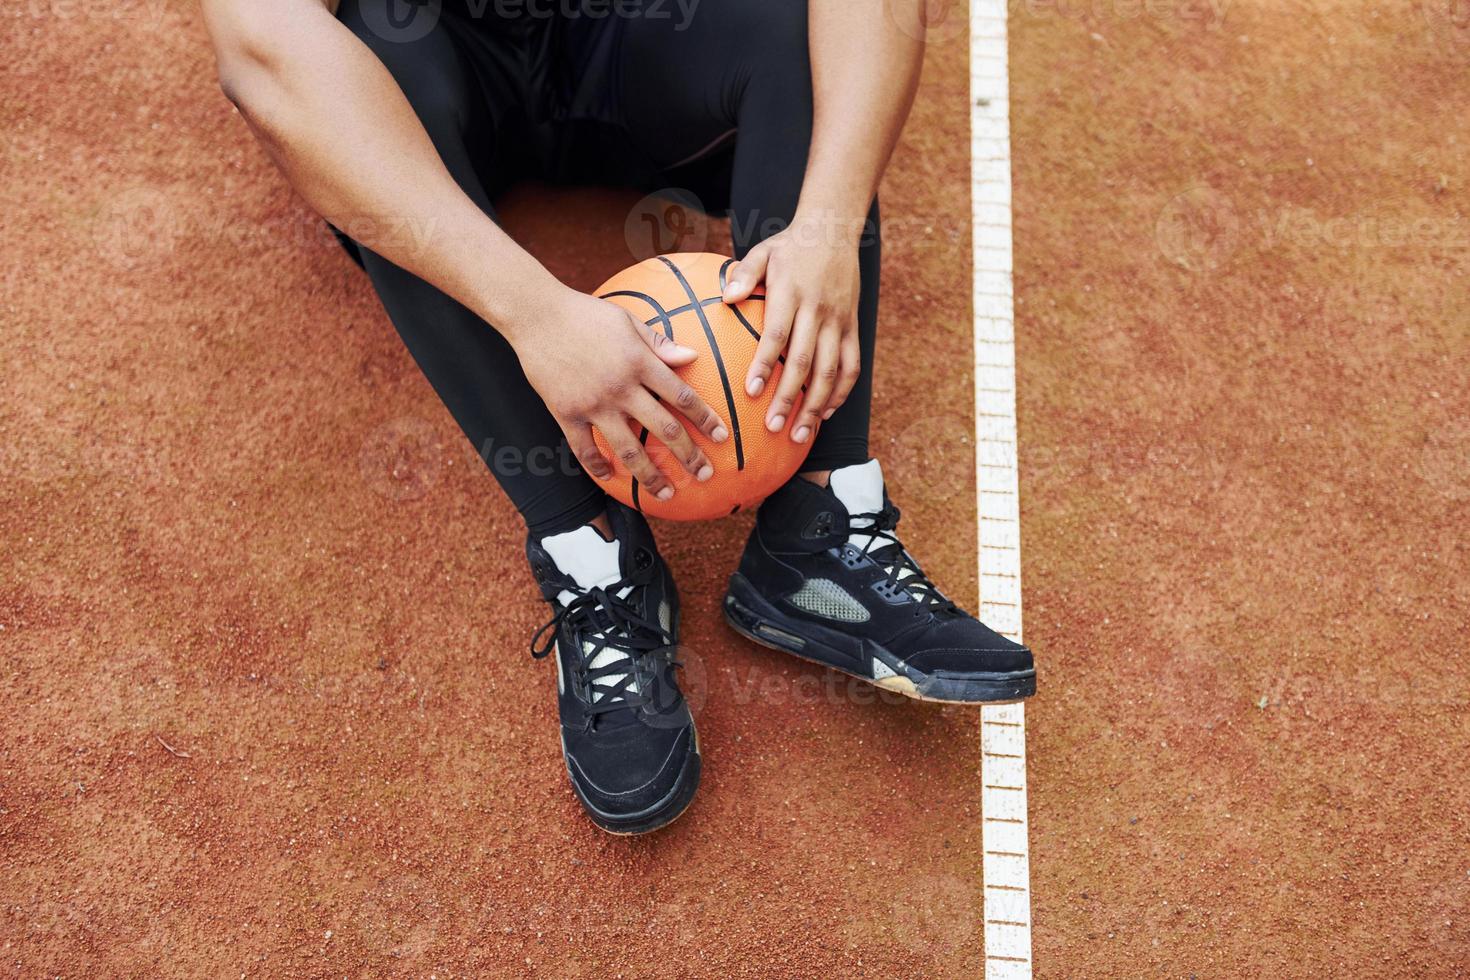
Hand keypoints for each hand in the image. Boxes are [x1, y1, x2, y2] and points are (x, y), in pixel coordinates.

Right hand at [513, 288, 729, 498]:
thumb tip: (692, 357)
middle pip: (663, 428)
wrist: (535, 316)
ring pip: (628, 449)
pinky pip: (584, 449)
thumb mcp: (627, 321)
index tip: (723, 436)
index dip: (706, 419)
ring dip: (650, 475)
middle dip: (689, 455)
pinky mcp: (566, 413)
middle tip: (705, 474)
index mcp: (640, 362)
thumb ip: (659, 343)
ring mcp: (593, 404)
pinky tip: (611, 476)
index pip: (682, 396)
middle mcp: (620, 387)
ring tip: (667, 493)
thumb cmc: (585, 314)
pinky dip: (598, 466)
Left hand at [721, 212, 862, 443]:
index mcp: (792, 293)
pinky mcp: (853, 326)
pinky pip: (851, 365)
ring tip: (799, 434)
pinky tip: (826, 413)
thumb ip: (744, 274)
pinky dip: (841, 392)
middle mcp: (818, 310)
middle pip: (804, 362)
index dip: (766, 365)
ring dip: (816, 405)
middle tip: (773, 428)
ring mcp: (839, 321)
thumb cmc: (790, 246)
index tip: (752, 391)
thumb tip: (725, 298)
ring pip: (830, 370)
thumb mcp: (763, 251)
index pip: (777, 335)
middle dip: (789, 398)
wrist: (835, 230)